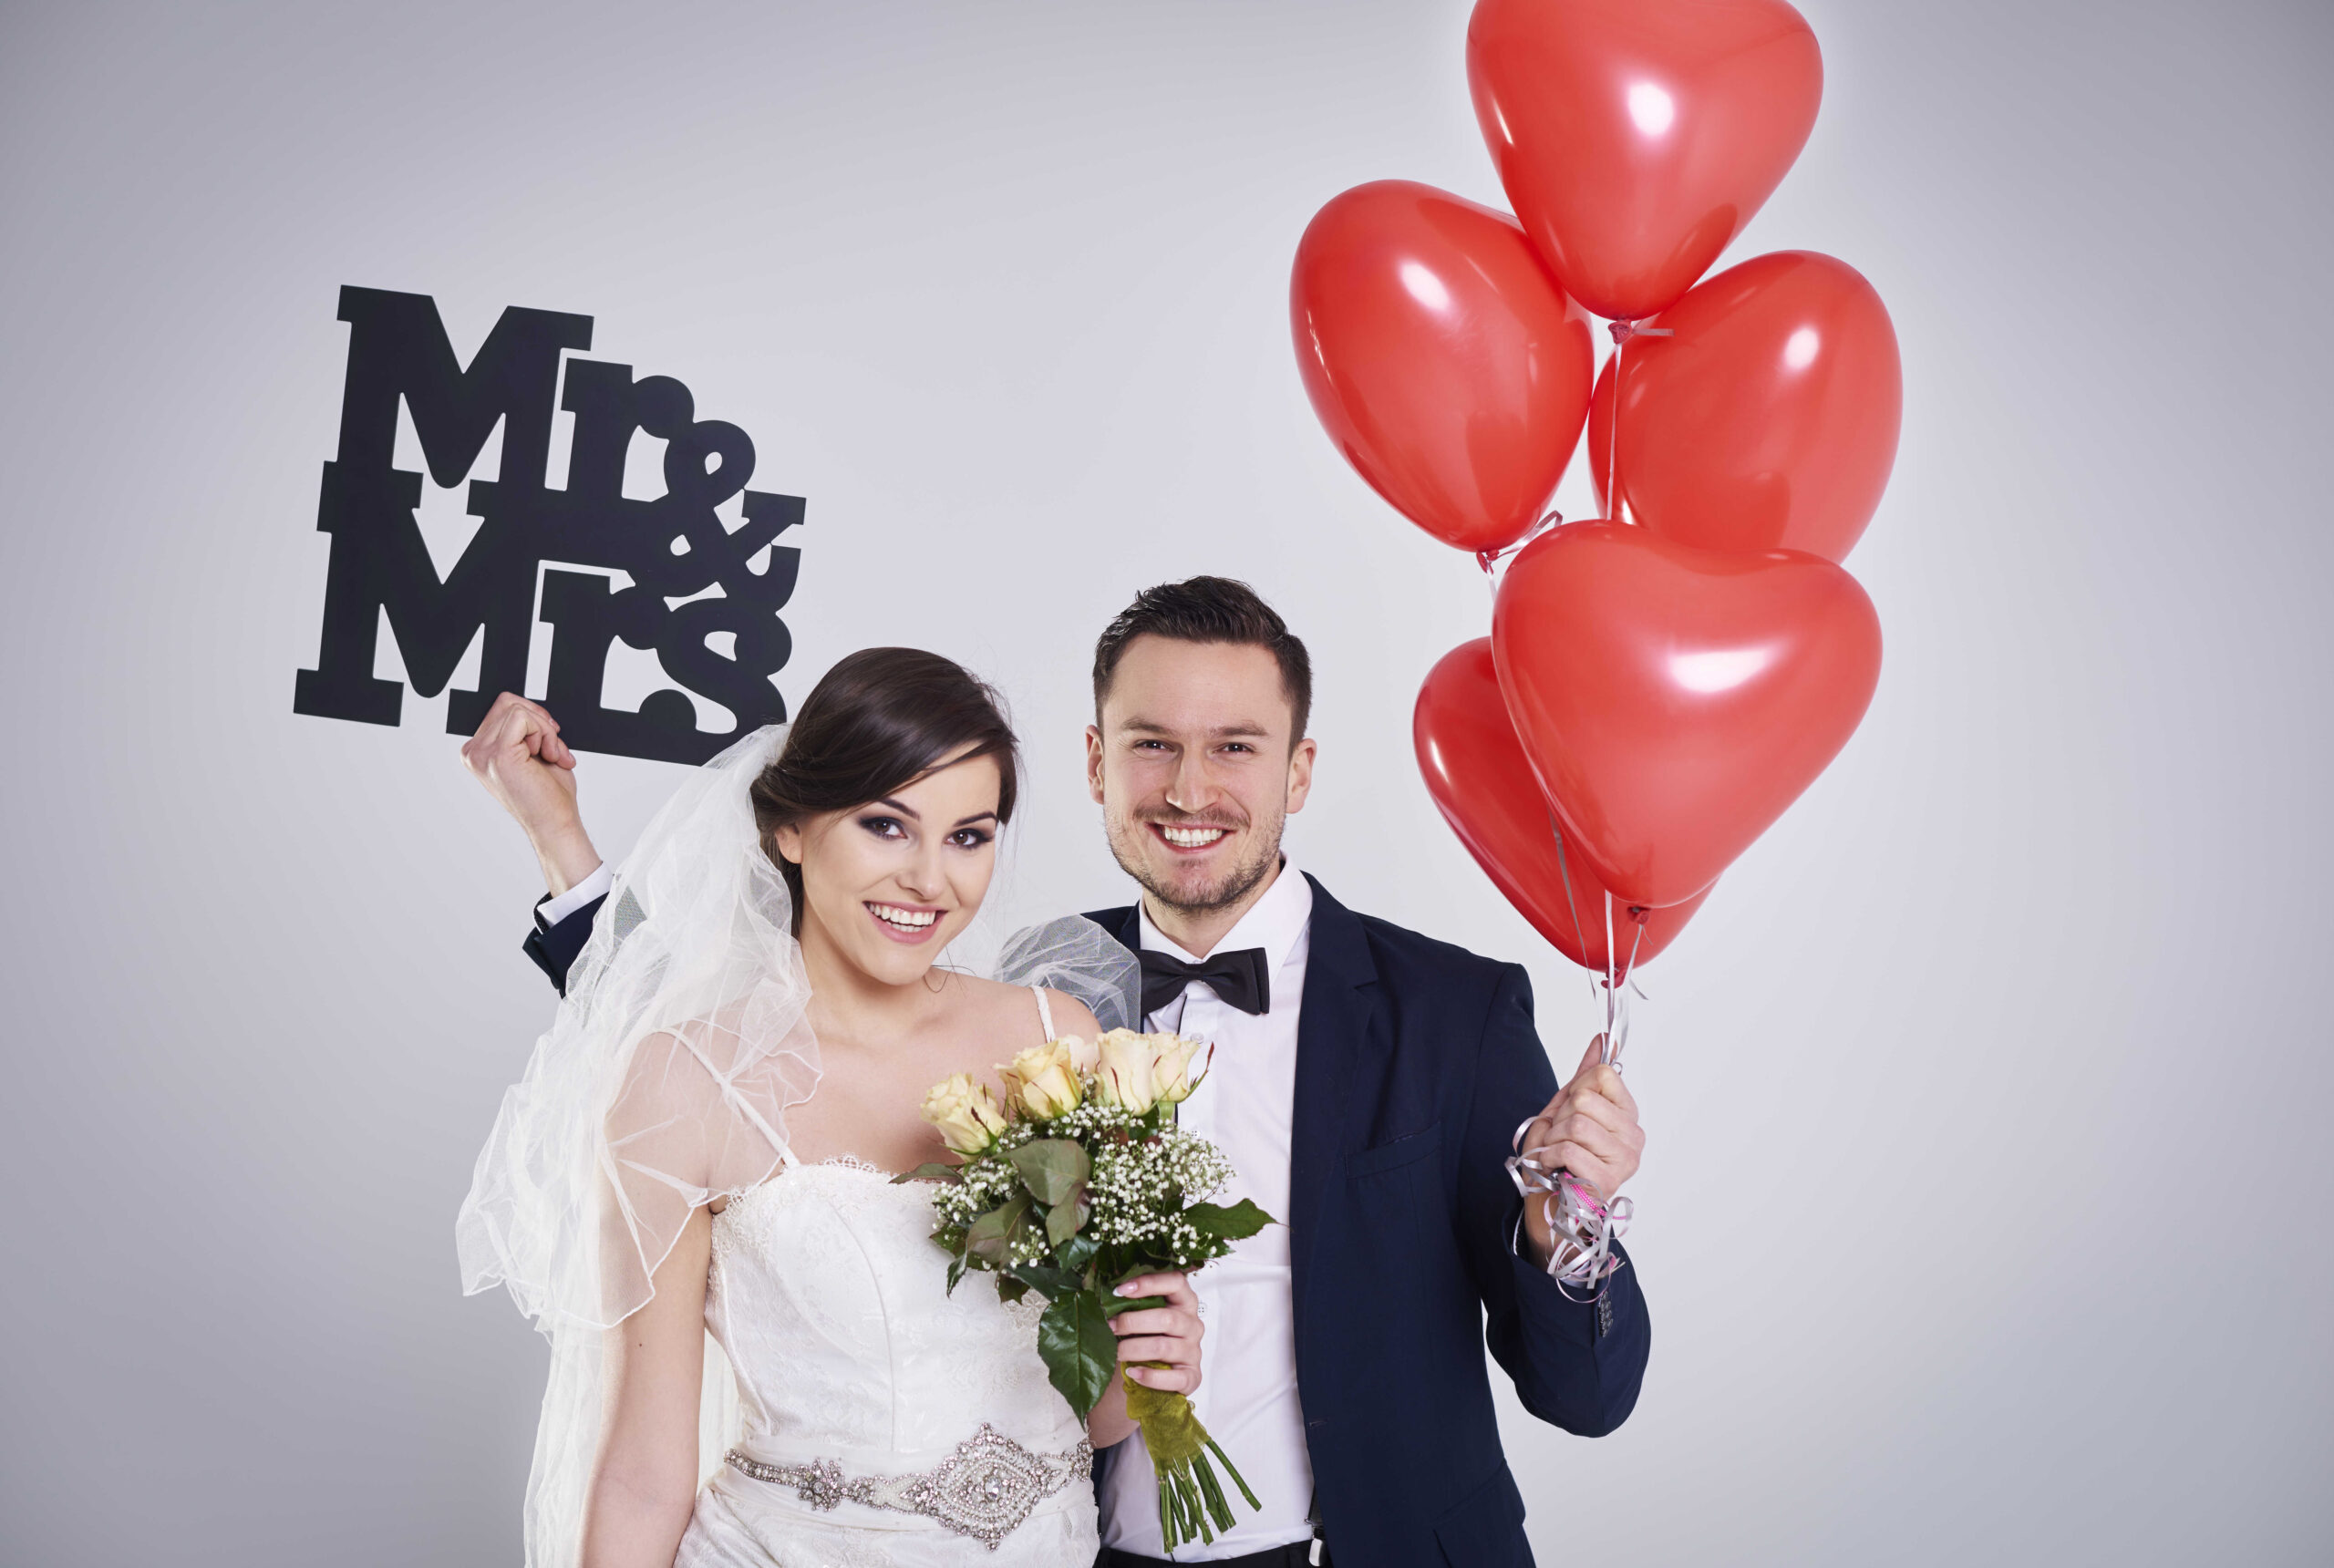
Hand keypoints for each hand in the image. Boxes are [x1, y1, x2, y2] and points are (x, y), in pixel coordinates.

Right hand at [459, 692, 600, 895]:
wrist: (555, 823)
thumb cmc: (548, 794)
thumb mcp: (532, 751)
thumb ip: (523, 728)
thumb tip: (527, 704)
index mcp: (478, 752)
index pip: (501, 707)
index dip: (533, 719)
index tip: (549, 742)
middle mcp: (474, 752)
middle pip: (508, 703)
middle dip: (541, 722)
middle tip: (554, 750)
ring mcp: (482, 753)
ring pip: (518, 709)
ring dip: (545, 731)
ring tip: (552, 756)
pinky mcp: (498, 754)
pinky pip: (523, 717)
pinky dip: (544, 733)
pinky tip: (548, 756)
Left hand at [1110, 1271, 1203, 1394]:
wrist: (1148, 1375)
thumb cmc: (1143, 1338)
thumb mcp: (1139, 1316)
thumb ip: (1128, 1301)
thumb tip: (1101, 1286)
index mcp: (1183, 1302)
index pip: (1176, 1282)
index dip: (1149, 1283)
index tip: (1119, 1290)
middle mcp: (1192, 1325)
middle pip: (1167, 1318)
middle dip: (1132, 1322)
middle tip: (1109, 1326)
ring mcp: (1193, 1351)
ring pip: (1164, 1347)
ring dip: (1134, 1349)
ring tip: (1115, 1352)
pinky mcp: (1191, 1377)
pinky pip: (1174, 1378)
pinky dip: (1150, 1376)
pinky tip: (1132, 1372)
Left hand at [1519, 1036, 1644, 1269]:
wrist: (1544, 1197)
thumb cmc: (1556, 1154)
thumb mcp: (1566, 1106)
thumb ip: (1586, 1074)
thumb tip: (1603, 1038)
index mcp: (1627, 1114)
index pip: (1603, 1074)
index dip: (1574, 1089)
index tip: (1569, 1110)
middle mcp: (1634, 1137)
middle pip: (1585, 1099)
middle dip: (1559, 1117)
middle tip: (1558, 1137)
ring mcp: (1625, 1160)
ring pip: (1576, 1123)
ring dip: (1552, 1138)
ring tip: (1555, 1153)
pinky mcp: (1608, 1181)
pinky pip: (1569, 1149)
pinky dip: (1549, 1155)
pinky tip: (1553, 1166)